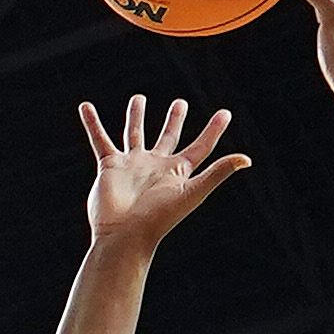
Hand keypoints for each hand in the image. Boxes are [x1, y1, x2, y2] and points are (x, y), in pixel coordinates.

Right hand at [76, 96, 245, 251]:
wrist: (124, 234)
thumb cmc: (159, 217)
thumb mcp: (193, 191)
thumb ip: (218, 172)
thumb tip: (247, 159)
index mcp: (178, 172)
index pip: (201, 146)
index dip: (214, 130)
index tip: (225, 113)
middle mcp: (156, 166)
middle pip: (168, 137)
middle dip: (174, 120)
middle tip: (179, 103)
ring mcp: (132, 165)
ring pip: (135, 134)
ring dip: (136, 117)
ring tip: (138, 98)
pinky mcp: (109, 165)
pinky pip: (100, 139)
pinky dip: (92, 123)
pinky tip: (86, 107)